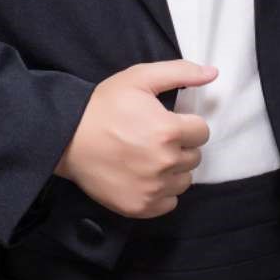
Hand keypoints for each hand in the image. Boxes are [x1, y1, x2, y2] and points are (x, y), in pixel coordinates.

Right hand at [53, 60, 217, 218]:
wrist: (66, 137)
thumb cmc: (104, 105)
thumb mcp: (139, 78)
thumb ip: (180, 72)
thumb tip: (213, 73)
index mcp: (169, 130)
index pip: (202, 132)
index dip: (186, 124)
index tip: (167, 122)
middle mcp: (165, 163)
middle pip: (194, 157)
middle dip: (180, 146)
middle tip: (154, 138)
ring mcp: (152, 188)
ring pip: (184, 180)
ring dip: (173, 170)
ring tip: (149, 157)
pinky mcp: (140, 207)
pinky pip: (168, 202)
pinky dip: (161, 192)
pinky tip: (145, 176)